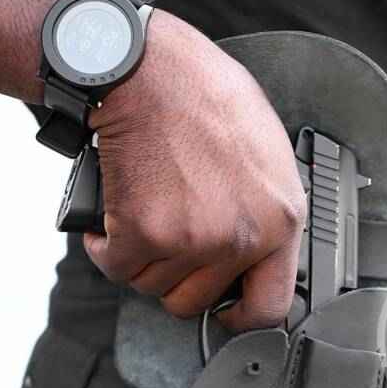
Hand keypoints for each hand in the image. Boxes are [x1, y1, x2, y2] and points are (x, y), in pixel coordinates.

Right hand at [85, 10, 305, 330]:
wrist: (153, 71)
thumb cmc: (206, 99)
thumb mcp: (268, 158)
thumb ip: (264, 213)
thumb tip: (254, 256)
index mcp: (281, 221)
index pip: (270, 307)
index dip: (240, 316)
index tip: (223, 311)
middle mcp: (241, 238)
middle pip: (196, 301)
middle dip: (175, 277)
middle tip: (167, 242)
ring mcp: (193, 240)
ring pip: (152, 285)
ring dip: (140, 259)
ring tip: (144, 215)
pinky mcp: (143, 233)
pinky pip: (116, 267)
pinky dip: (105, 247)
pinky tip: (113, 218)